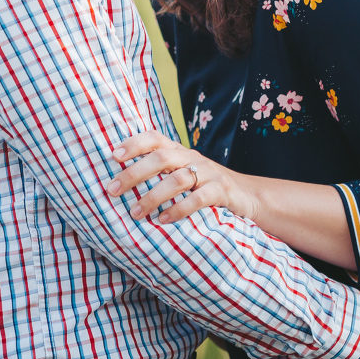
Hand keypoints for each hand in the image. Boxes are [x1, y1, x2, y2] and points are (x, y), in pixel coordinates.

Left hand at [104, 130, 256, 222]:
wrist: (247, 195)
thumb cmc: (204, 186)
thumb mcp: (182, 173)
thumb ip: (159, 173)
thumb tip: (119, 183)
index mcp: (179, 151)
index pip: (154, 138)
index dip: (134, 144)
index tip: (113, 156)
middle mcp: (191, 158)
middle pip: (161, 158)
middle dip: (134, 173)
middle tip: (112, 190)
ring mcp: (208, 174)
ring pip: (178, 179)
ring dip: (153, 196)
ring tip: (135, 213)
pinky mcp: (221, 191)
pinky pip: (199, 198)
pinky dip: (180, 209)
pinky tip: (164, 220)